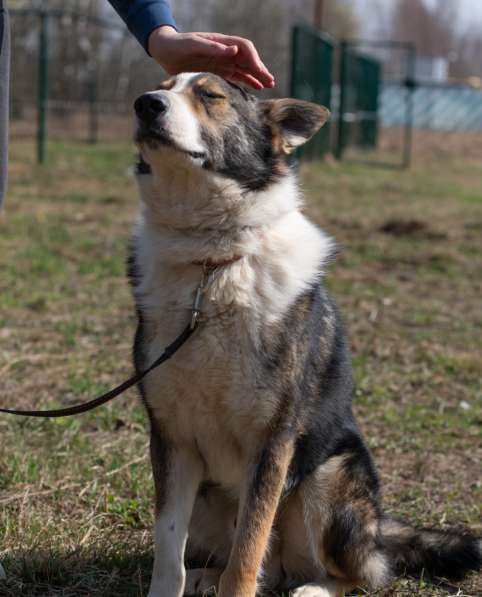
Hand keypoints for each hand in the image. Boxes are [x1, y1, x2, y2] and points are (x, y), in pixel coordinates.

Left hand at [148, 26, 274, 89]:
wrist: (165, 51)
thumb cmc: (178, 45)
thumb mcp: (193, 44)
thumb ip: (213, 48)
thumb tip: (234, 50)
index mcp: (221, 42)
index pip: (244, 48)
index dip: (253, 59)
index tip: (259, 71)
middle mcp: (225, 51)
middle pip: (248, 59)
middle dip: (260, 69)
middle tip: (271, 81)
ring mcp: (222, 62)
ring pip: (245, 68)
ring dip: (257, 76)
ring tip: (268, 85)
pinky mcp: (217, 72)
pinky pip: (236, 76)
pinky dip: (247, 81)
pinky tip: (256, 88)